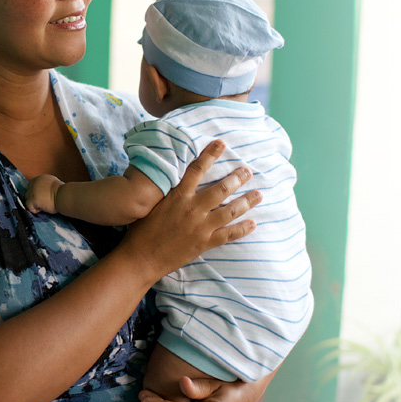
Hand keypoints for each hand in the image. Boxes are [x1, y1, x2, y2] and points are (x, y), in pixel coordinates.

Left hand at [25, 174, 63, 213]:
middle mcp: (34, 182)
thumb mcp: (54, 185)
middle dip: (34, 198)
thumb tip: (46, 193)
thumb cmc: (64, 193)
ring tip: (44, 205)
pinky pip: (29, 207)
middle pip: (28, 192)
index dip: (36, 192)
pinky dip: (35, 210)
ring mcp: (32, 191)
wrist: (65, 196)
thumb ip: (47, 187)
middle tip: (44, 202)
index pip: (32, 185)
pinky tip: (43, 208)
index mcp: (41, 178)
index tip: (42, 197)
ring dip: (35, 203)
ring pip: (27, 199)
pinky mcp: (32, 199)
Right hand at [117, 140, 261, 280]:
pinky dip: (242, 229)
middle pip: (221, 189)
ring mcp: (201, 227)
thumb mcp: (152, 204)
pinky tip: (253, 224)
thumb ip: (167, 191)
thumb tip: (175, 176)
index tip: (221, 144)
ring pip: (230, 211)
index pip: (197, 169)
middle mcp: (192, 209)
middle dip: (237, 178)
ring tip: (259, 194)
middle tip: (248, 171)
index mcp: (178, 196)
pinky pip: (228, 235)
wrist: (141, 257)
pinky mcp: (204, 243)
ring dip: (246, 202)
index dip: (210, 154)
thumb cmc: (142, 230)